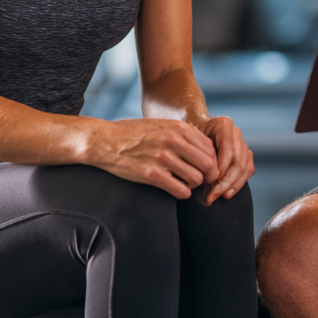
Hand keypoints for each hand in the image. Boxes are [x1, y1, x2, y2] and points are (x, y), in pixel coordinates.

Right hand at [90, 118, 218, 198]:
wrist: (106, 141)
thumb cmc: (135, 133)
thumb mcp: (162, 125)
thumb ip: (183, 134)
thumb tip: (207, 149)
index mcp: (178, 128)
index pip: (210, 148)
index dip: (211, 160)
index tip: (205, 167)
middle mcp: (173, 141)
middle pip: (208, 164)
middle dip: (207, 175)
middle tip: (199, 179)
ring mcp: (163, 158)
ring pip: (196, 179)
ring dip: (193, 185)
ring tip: (185, 183)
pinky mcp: (152, 175)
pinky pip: (180, 190)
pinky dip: (182, 193)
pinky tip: (175, 188)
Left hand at [195, 115, 254, 204]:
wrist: (195, 135)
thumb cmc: (190, 139)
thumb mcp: (190, 142)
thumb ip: (198, 154)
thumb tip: (203, 176)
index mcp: (224, 124)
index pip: (228, 149)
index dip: (221, 167)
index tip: (210, 181)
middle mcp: (236, 132)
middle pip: (238, 160)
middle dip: (226, 181)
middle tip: (213, 195)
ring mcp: (243, 143)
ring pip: (245, 167)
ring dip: (232, 185)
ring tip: (218, 196)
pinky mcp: (247, 154)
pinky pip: (248, 170)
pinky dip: (239, 183)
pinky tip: (227, 193)